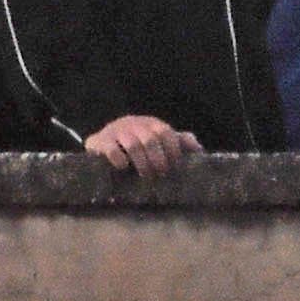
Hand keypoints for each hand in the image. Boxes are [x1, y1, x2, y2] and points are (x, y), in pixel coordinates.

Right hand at [81, 113, 201, 174]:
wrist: (103, 139)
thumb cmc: (138, 142)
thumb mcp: (158, 139)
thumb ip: (178, 141)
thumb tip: (199, 149)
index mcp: (151, 124)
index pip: (165, 132)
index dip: (172, 149)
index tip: (175, 166)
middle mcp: (135, 124)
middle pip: (151, 139)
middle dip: (158, 159)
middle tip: (161, 174)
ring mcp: (117, 131)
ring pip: (133, 145)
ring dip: (142, 163)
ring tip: (147, 176)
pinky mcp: (101, 141)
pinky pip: (111, 149)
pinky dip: (119, 159)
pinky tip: (124, 168)